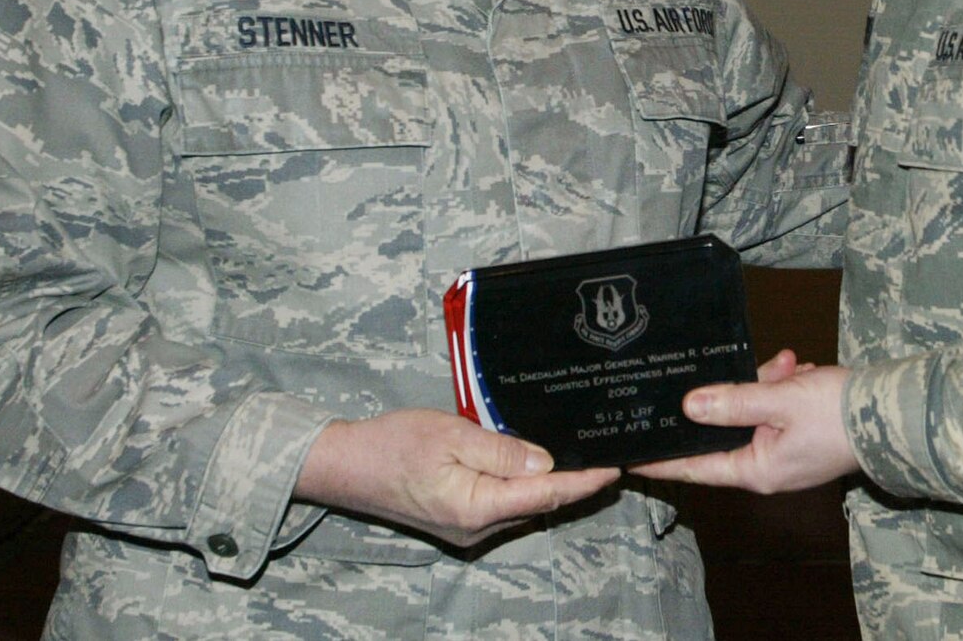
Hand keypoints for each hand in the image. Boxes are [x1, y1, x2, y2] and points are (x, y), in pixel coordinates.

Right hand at [295, 408, 617, 546]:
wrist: (346, 466)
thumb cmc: (394, 444)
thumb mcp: (451, 434)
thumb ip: (502, 450)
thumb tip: (545, 462)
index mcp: (477, 506)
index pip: (547, 494)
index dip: (585, 481)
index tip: (616, 466)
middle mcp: (477, 528)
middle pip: (539, 502)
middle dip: (574, 481)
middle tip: (606, 452)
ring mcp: (467, 530)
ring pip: (522, 504)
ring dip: (550, 483)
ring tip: (580, 454)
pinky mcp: (459, 521)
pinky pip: (502, 503)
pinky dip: (524, 486)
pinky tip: (537, 465)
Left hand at [633, 355, 860, 493]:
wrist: (895, 412)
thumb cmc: (838, 413)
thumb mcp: (779, 400)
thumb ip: (732, 401)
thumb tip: (689, 407)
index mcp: (756, 469)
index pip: (694, 466)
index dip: (662, 458)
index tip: (630, 455)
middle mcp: (766, 467)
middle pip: (727, 428)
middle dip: (737, 392)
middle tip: (765, 370)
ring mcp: (785, 453)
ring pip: (754, 412)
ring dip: (766, 384)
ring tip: (790, 368)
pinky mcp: (800, 438)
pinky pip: (776, 409)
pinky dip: (784, 388)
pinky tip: (800, 371)